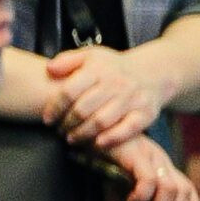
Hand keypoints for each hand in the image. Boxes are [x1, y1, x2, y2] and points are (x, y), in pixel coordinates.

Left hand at [43, 45, 171, 148]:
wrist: (151, 72)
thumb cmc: (112, 67)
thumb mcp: (90, 56)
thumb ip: (67, 61)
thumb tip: (49, 69)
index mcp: (99, 68)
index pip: (70, 91)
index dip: (55, 108)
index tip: (48, 119)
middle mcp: (117, 83)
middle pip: (83, 109)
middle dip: (67, 123)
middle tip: (59, 131)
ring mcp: (132, 99)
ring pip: (101, 121)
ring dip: (83, 134)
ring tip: (72, 138)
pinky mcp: (146, 113)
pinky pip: (127, 129)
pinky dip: (111, 139)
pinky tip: (96, 144)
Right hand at [103, 134, 199, 200]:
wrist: (89, 127)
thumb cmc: (100, 151)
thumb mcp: (112, 175)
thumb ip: (118, 193)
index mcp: (160, 164)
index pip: (187, 187)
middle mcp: (160, 160)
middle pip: (182, 191)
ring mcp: (149, 157)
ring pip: (169, 189)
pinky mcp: (135, 155)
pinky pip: (148, 180)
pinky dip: (142, 196)